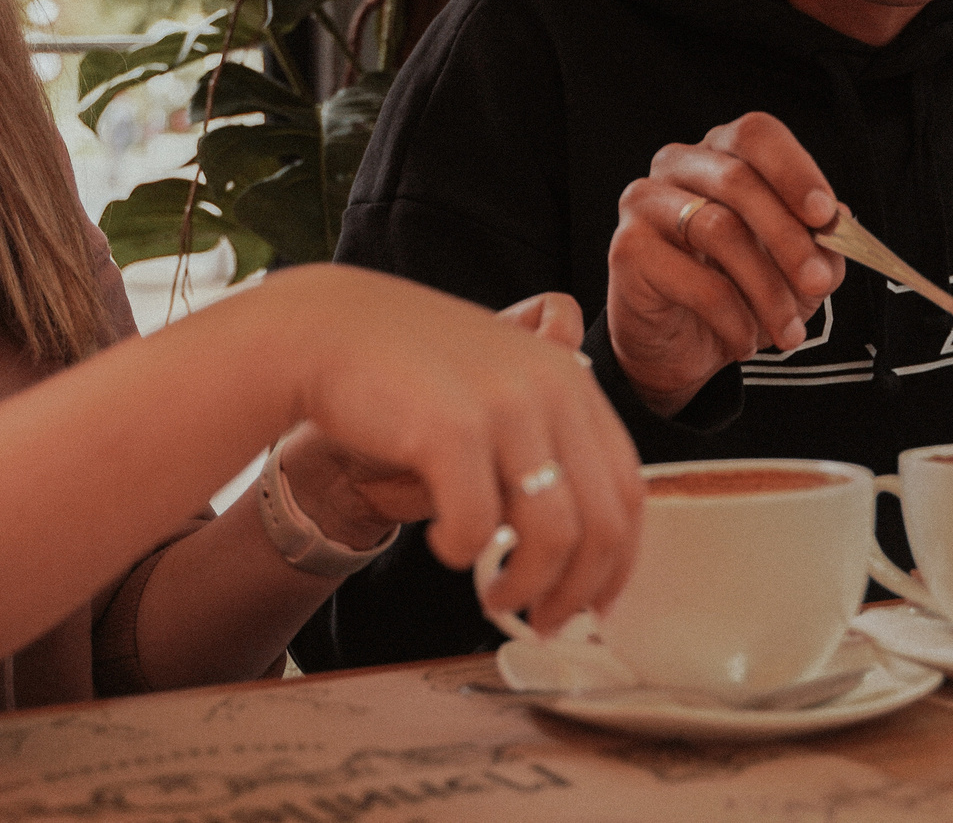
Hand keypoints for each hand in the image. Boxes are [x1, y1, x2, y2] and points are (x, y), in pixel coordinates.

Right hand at [278, 267, 644, 634]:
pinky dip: (463, 554)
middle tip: (544, 620)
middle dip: (577, 591)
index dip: (616, 562)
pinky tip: (442, 543)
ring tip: (494, 598)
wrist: (325, 332)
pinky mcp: (452, 428)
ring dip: (526, 586)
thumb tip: (584, 544)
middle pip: (602, 521)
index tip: (592, 602)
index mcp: (570, 380)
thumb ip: (543, 439)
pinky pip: (477, 526)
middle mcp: (551, 387)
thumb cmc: (408, 372)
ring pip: (554, 534)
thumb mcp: (496, 385)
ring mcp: (504, 404)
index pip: (627, 489)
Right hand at [605, 111, 844, 417]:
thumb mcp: (793, 268)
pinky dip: (733, 318)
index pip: (756, 135)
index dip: (794, 170)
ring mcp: (645, 202)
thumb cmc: (737, 291)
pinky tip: (745, 341)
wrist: (678, 345)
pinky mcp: (627, 249)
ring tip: (788, 332)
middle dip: (789, 238)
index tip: (825, 216)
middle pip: (738, 180)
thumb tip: (839, 224)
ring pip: (719, 230)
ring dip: (766, 289)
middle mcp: (678, 164)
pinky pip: (695, 281)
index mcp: (721, 152)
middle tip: (818, 283)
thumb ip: (819, 243)